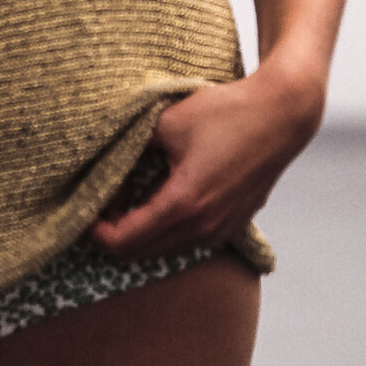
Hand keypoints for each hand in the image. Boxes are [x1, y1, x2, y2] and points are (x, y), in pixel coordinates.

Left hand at [89, 58, 324, 259]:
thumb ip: (131, 143)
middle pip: (140, 252)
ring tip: (127, 192)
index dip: (94, 230)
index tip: (83, 206)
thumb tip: (104, 159)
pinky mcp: (234, 223)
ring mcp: (222, 230)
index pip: (123, 242)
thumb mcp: (167, 122)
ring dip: (140, 229)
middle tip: (101, 198)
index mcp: (183, 205)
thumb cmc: (227, 112)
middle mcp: (203, 228)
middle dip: (113, 231)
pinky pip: (188, 238)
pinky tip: (159, 192)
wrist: (282, 113)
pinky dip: (166, 225)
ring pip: (165, 247)